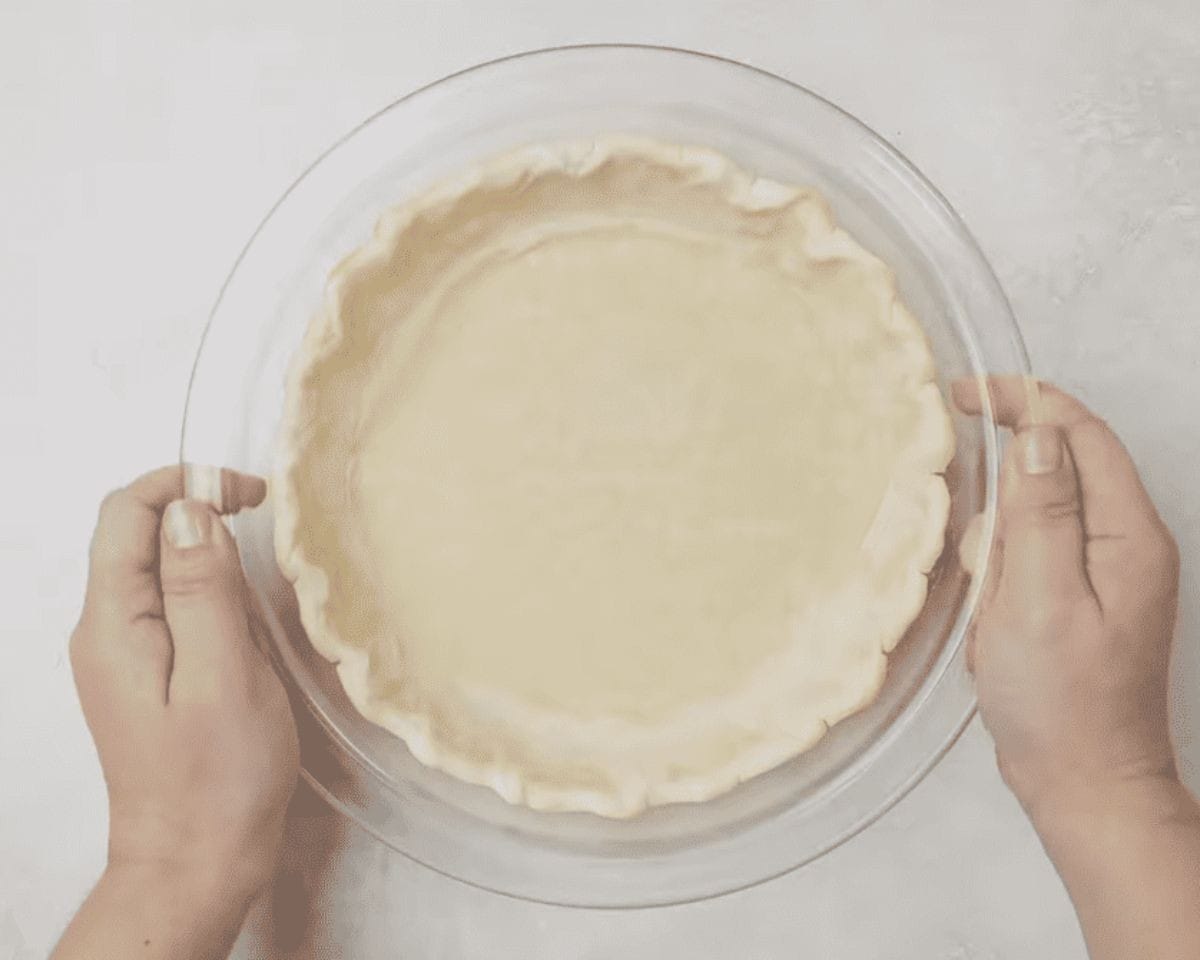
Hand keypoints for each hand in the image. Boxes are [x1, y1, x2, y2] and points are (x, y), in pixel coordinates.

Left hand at [68, 466, 297, 914]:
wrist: (196, 860)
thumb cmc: (218, 776)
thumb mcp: (222, 676)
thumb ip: (202, 589)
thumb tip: (189, 509)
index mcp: (113, 624)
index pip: (128, 513)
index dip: (186, 483)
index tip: (252, 495)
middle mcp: (106, 630)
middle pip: (137, 533)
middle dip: (200, 511)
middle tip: (265, 529)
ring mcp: (124, 652)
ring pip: (158, 567)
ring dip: (210, 556)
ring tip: (261, 593)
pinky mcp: (149, 671)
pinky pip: (173, 605)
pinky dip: (212, 592)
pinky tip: (246, 625)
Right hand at [953, 377, 1180, 820]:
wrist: (1083, 783)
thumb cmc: (1061, 703)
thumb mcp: (1039, 600)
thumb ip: (1040, 510)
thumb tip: (1036, 432)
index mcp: (1127, 534)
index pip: (1077, 433)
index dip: (1022, 401)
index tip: (961, 394)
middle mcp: (1126, 542)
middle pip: (1051, 474)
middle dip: (1002, 511)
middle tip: (988, 574)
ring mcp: (1105, 570)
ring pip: (1031, 517)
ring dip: (998, 557)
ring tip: (1000, 618)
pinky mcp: (1081, 593)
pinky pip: (1028, 555)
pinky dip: (1002, 581)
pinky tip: (1002, 629)